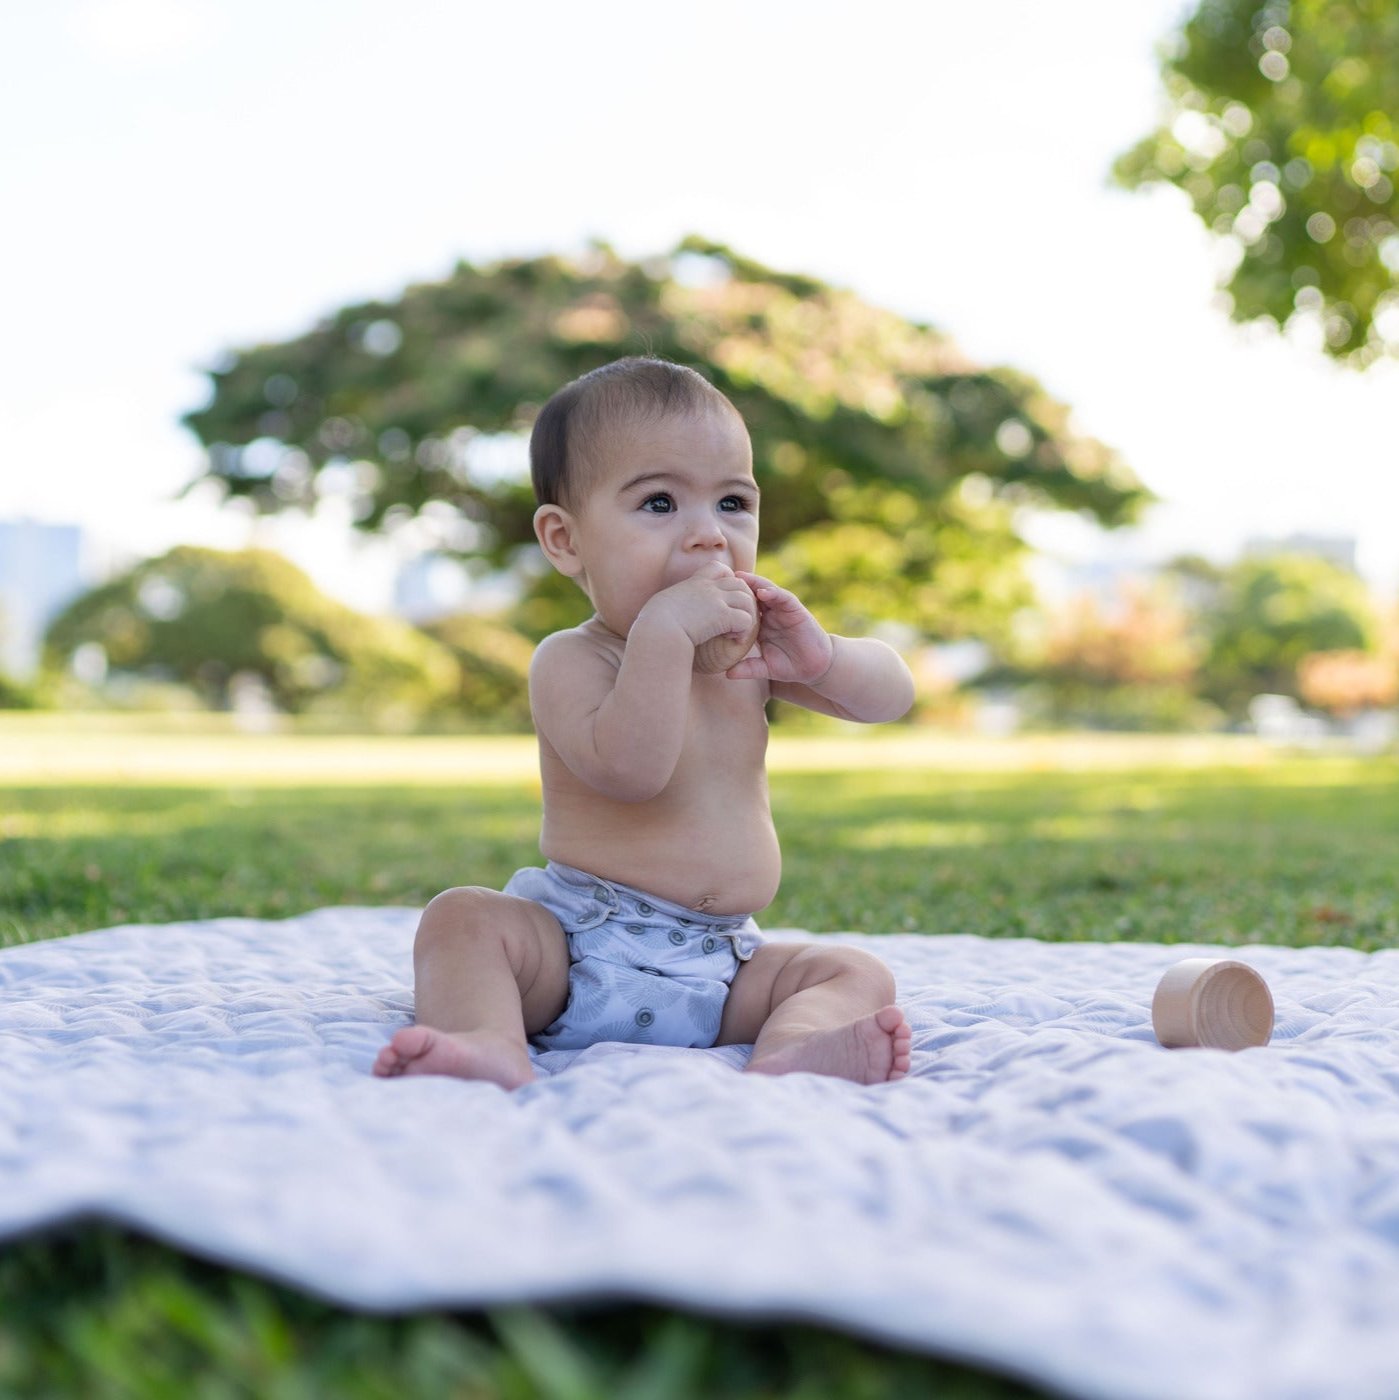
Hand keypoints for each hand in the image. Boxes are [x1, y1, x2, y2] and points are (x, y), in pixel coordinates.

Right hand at [640, 562, 758, 648]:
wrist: (656, 631)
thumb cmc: (652, 624)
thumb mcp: (661, 606)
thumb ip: (670, 604)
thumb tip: (658, 612)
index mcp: (693, 583)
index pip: (718, 568)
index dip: (727, 579)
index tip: (722, 596)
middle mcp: (708, 588)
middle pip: (739, 583)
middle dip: (743, 600)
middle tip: (737, 618)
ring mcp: (717, 600)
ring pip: (747, 600)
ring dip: (746, 616)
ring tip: (736, 631)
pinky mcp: (723, 615)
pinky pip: (746, 619)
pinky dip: (744, 630)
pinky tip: (734, 639)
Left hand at [724, 572, 834, 683]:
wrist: (814, 668)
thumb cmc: (789, 666)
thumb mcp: (765, 668)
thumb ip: (748, 669)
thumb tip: (726, 674)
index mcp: (760, 624)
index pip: (742, 608)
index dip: (729, 602)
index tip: (711, 597)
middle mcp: (770, 614)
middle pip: (751, 594)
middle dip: (738, 586)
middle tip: (721, 579)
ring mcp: (783, 610)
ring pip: (767, 591)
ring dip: (754, 583)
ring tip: (740, 578)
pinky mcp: (796, 611)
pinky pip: (784, 598)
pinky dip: (774, 593)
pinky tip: (763, 592)